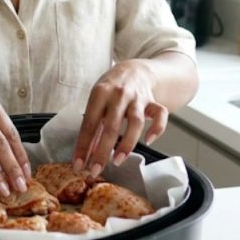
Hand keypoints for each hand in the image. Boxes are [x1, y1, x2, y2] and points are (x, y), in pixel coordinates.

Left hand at [71, 59, 167, 176]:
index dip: (83, 145)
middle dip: (102, 151)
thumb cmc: (111, 88)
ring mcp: (138, 98)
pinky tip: (149, 141)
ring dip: (127, 143)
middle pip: (111, 126)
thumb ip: (93, 125)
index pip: (89, 123)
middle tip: (96, 170)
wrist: (135, 70)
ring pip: (136, 122)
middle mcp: (120, 95)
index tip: (79, 164)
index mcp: (100, 93)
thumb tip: (86, 153)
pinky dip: (157, 129)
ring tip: (118, 160)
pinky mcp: (154, 102)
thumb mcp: (96, 100)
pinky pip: (161, 115)